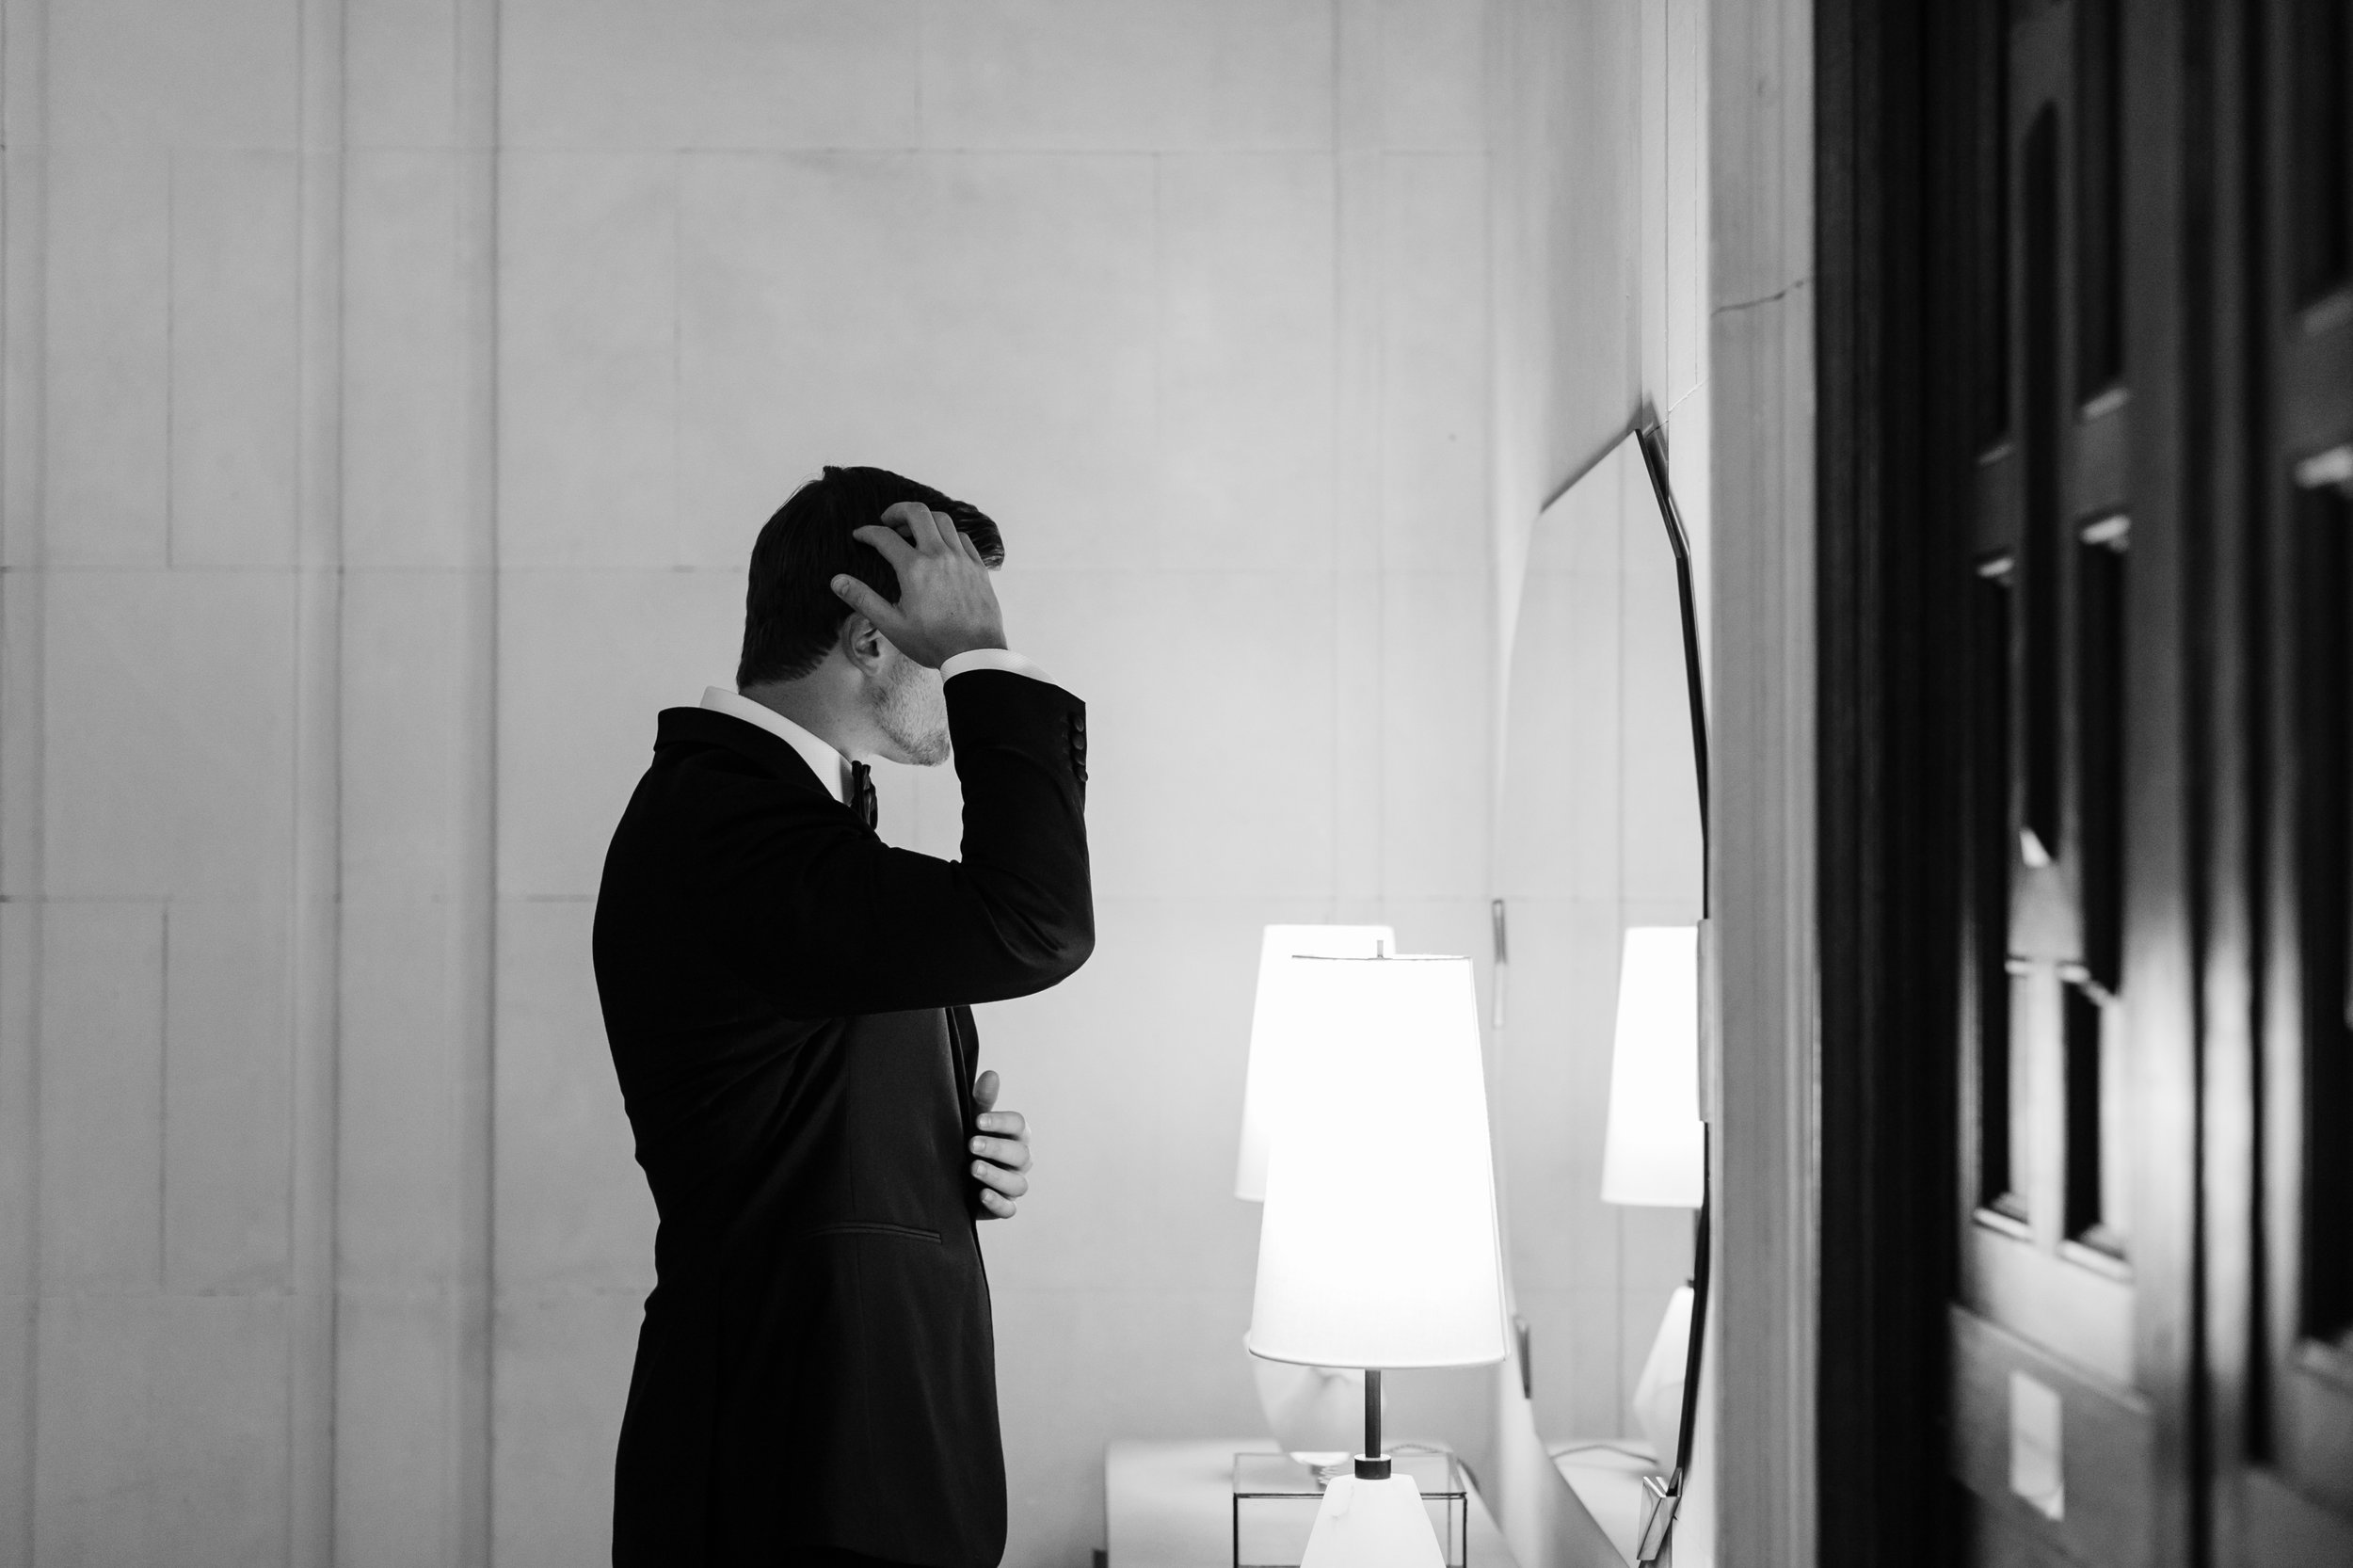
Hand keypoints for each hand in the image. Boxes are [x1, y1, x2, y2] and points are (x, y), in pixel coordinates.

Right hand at [830, 502, 1008, 668]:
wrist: (975, 653)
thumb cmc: (933, 642)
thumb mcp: (892, 625)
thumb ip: (863, 599)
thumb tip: (837, 581)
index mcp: (914, 569)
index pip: (885, 537)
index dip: (868, 533)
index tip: (860, 535)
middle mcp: (939, 555)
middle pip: (917, 513)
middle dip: (897, 511)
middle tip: (887, 521)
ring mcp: (961, 558)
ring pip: (942, 520)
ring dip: (924, 519)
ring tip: (912, 530)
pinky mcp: (977, 566)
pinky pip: (962, 537)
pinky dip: (947, 533)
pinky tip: (940, 545)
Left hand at [968, 1069, 1029, 1219]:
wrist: (952, 1175)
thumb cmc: (969, 1139)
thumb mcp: (972, 1118)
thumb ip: (982, 1099)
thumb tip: (991, 1074)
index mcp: (1015, 1135)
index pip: (1019, 1125)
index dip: (1001, 1122)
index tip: (978, 1120)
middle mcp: (1019, 1160)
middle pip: (1021, 1154)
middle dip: (997, 1148)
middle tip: (972, 1144)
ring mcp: (1012, 1185)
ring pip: (1018, 1184)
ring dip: (996, 1176)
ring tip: (973, 1169)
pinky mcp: (1002, 1207)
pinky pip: (1009, 1209)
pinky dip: (998, 1203)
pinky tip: (981, 1194)